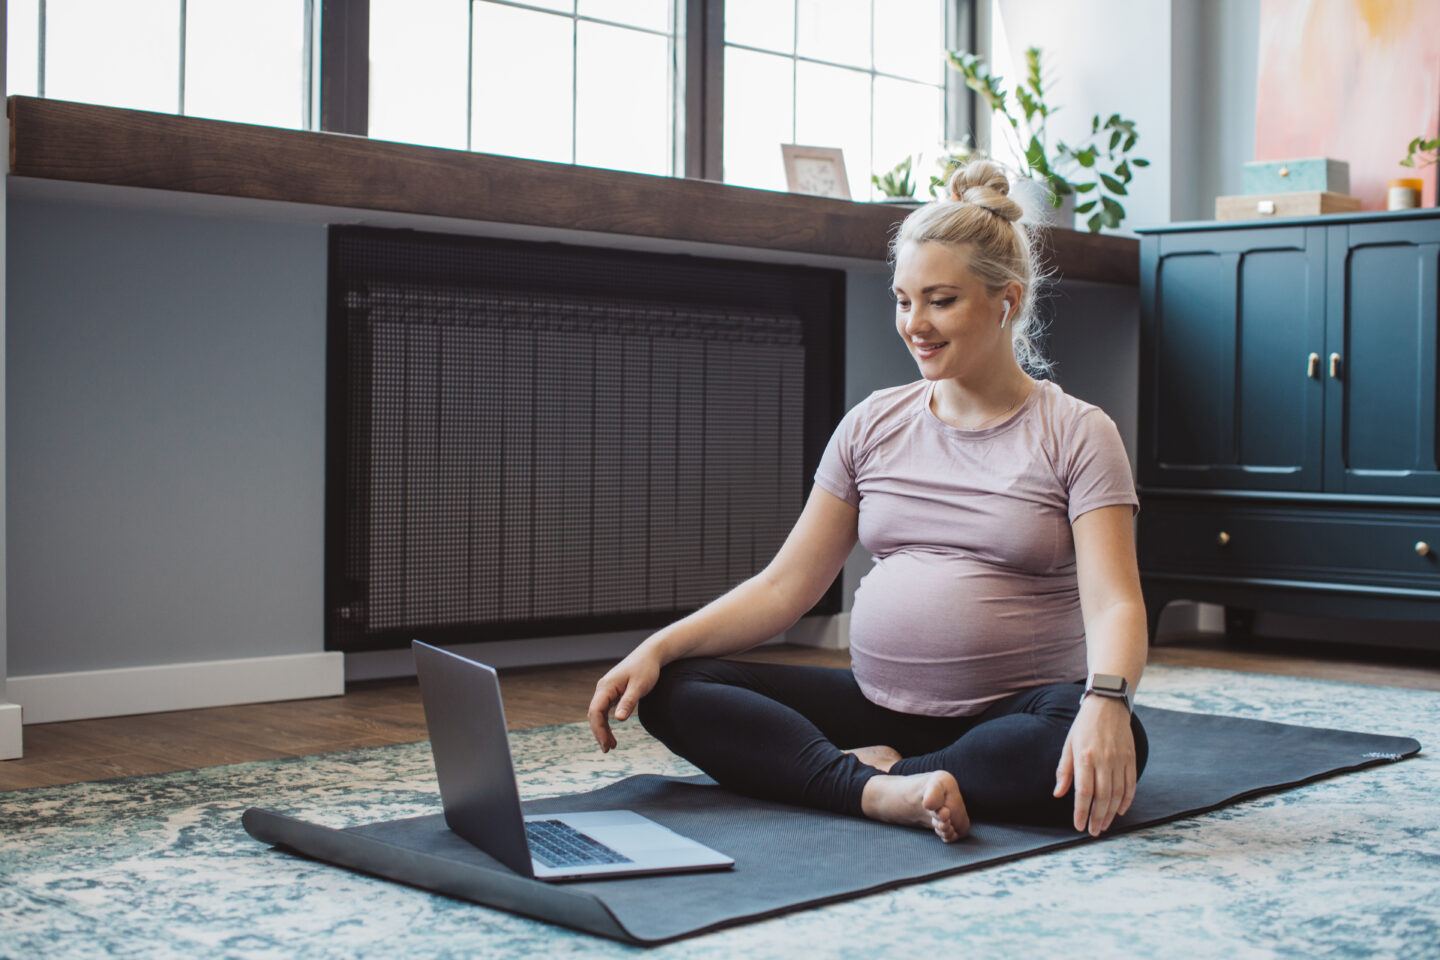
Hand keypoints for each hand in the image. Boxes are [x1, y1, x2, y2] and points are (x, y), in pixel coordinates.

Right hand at [587, 646, 662, 752]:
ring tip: (611, 746)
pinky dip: (607, 722)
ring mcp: (607, 689)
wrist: (650, 654)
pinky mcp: (612, 691)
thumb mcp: (639, 686)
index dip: (599, 729)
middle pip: (594, 714)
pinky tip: (612, 733)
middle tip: (608, 749)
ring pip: (598, 713)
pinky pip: (604, 710)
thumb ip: (628, 702)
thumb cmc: (646, 669)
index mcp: (606, 686)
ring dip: (602, 729)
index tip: (606, 744)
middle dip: (599, 733)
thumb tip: (618, 719)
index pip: (596, 711)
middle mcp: (603, 688)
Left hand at [1053, 695, 1135, 835]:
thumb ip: (1064, 771)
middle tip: (1093, 832)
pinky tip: (1120, 810)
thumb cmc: (1084, 726)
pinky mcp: (1131, 758)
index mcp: (1085, 757)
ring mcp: (1120, 760)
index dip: (1082, 812)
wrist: (1108, 704)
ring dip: (1111, 813)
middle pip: (1103, 797)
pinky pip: (1131, 784)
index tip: (1079, 826)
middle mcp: (1104, 760)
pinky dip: (1127, 800)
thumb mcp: (1068, 745)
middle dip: (1097, 818)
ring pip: (1118, 794)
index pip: (1084, 792)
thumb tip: (1058, 794)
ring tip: (1105, 825)